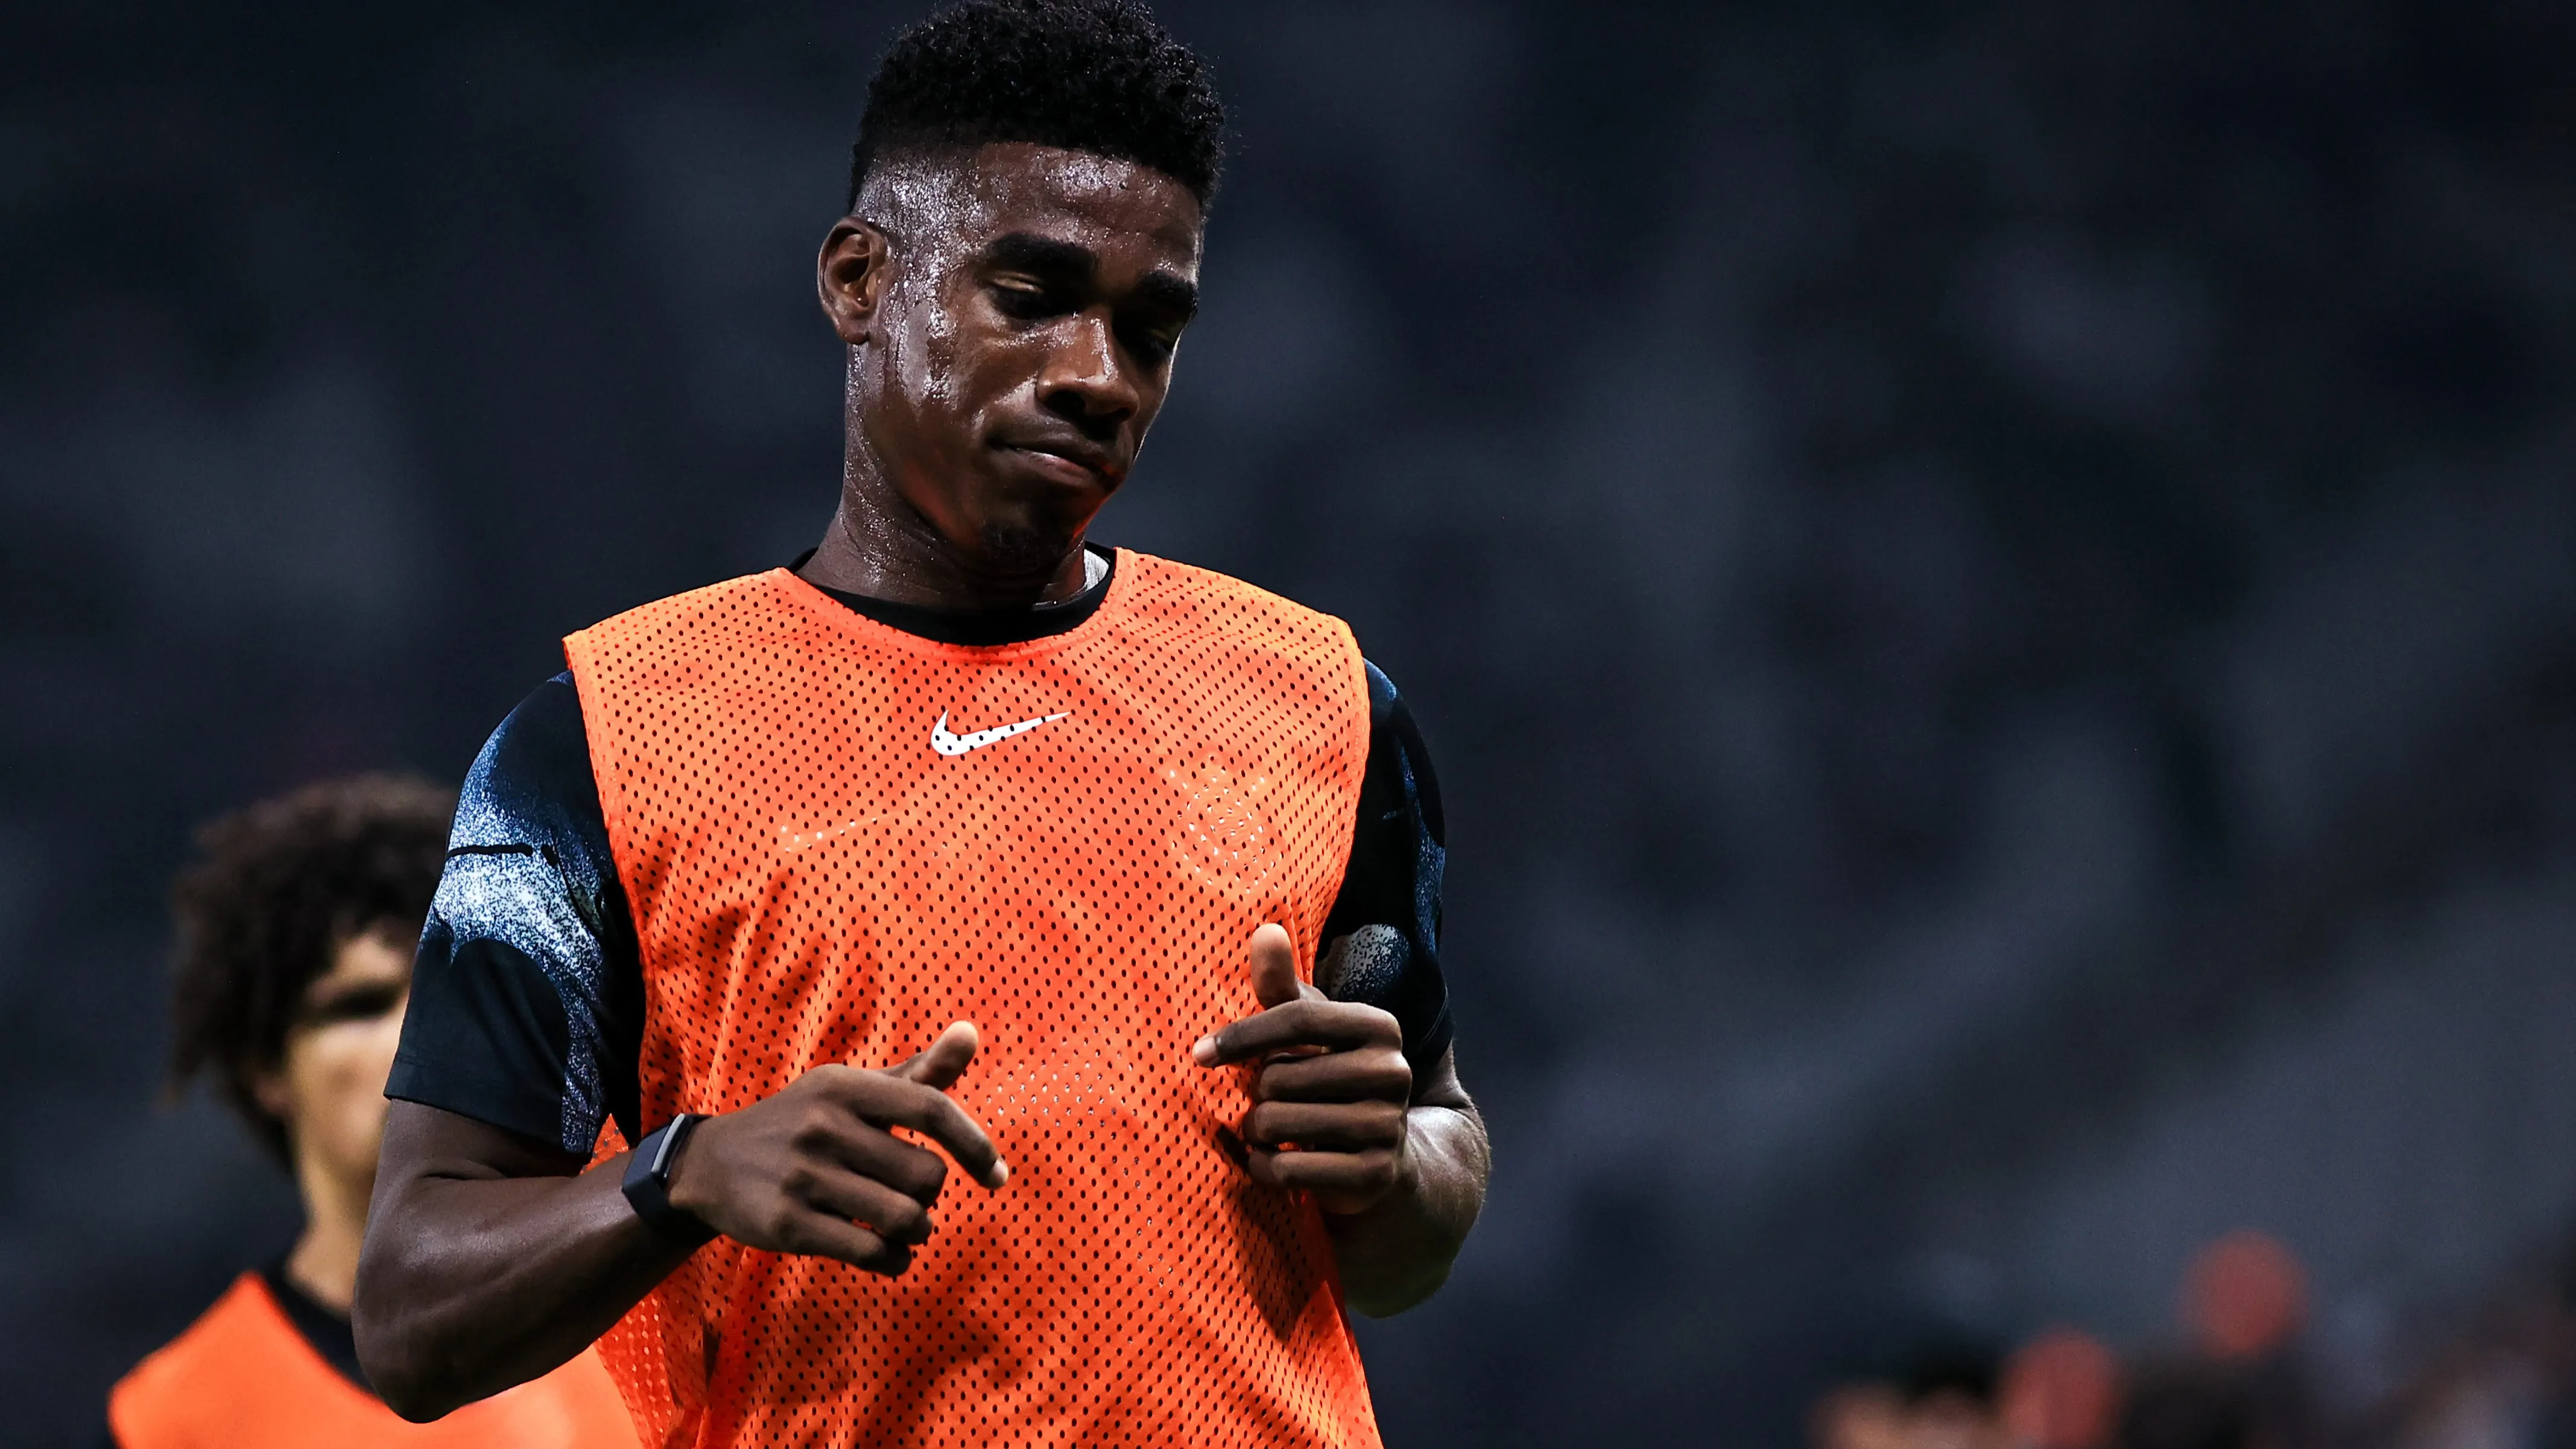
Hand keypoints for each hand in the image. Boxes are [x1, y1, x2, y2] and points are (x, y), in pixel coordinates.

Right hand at [664, 1021, 1007, 1274]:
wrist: (711, 1165)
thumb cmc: (806, 1124)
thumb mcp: (852, 1090)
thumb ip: (918, 1072)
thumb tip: (971, 1032)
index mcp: (845, 1086)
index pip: (932, 1109)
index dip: (975, 1145)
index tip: (997, 1176)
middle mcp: (823, 1125)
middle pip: (926, 1175)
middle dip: (932, 1195)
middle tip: (913, 1195)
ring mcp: (803, 1177)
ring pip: (904, 1218)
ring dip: (918, 1232)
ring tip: (906, 1227)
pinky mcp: (788, 1225)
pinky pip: (871, 1253)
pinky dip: (894, 1260)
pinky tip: (889, 1254)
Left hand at [1193, 924, 1412, 1214]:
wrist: (1382, 1158)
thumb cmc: (1329, 1079)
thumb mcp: (1309, 1032)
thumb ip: (1282, 987)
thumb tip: (1264, 930)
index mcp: (1380, 1027)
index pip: (1298, 1020)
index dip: (1242, 1035)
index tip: (1198, 1053)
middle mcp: (1393, 1073)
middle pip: (1281, 1076)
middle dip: (1255, 1093)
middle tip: (1265, 1101)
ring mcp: (1387, 1126)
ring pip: (1279, 1123)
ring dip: (1255, 1130)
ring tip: (1266, 1130)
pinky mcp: (1374, 1175)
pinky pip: (1287, 1170)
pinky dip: (1262, 1168)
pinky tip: (1267, 1162)